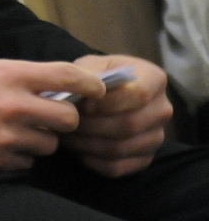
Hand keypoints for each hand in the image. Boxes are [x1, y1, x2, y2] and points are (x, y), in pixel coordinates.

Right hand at [0, 59, 105, 170]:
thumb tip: (52, 87)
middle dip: (64, 118)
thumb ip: (18, 78)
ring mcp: (7, 135)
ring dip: (42, 139)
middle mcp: (13, 104)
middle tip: (51, 115)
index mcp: (9, 74)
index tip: (99, 88)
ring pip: (50, 144)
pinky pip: (28, 162)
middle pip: (66, 117)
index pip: (62, 74)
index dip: (87, 82)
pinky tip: (4, 143)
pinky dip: (22, 156)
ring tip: (21, 130)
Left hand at [62, 54, 171, 176]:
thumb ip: (90, 75)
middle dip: (93, 125)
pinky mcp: (144, 160)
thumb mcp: (93, 64)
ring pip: (121, 147)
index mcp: (154, 79)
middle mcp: (162, 110)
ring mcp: (155, 138)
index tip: (84, 105)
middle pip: (129, 124)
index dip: (108, 102)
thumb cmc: (98, 76)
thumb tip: (83, 93)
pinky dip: (93, 160)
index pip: (138, 94)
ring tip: (68, 135)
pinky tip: (78, 149)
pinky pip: (117, 167)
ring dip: (89, 144)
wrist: (106, 94)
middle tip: (69, 122)